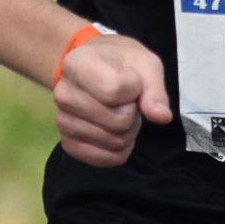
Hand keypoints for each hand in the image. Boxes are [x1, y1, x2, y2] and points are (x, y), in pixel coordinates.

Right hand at [53, 32, 172, 167]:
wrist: (97, 68)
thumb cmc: (121, 64)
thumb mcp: (144, 64)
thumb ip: (154, 90)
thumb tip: (162, 116)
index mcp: (76, 64)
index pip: (114, 91)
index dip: (134, 87)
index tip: (129, 77)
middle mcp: (62, 93)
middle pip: (117, 121)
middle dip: (133, 112)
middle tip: (127, 99)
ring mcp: (62, 121)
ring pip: (114, 142)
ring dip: (128, 131)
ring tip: (119, 112)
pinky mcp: (68, 144)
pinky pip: (105, 159)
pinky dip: (119, 150)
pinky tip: (116, 131)